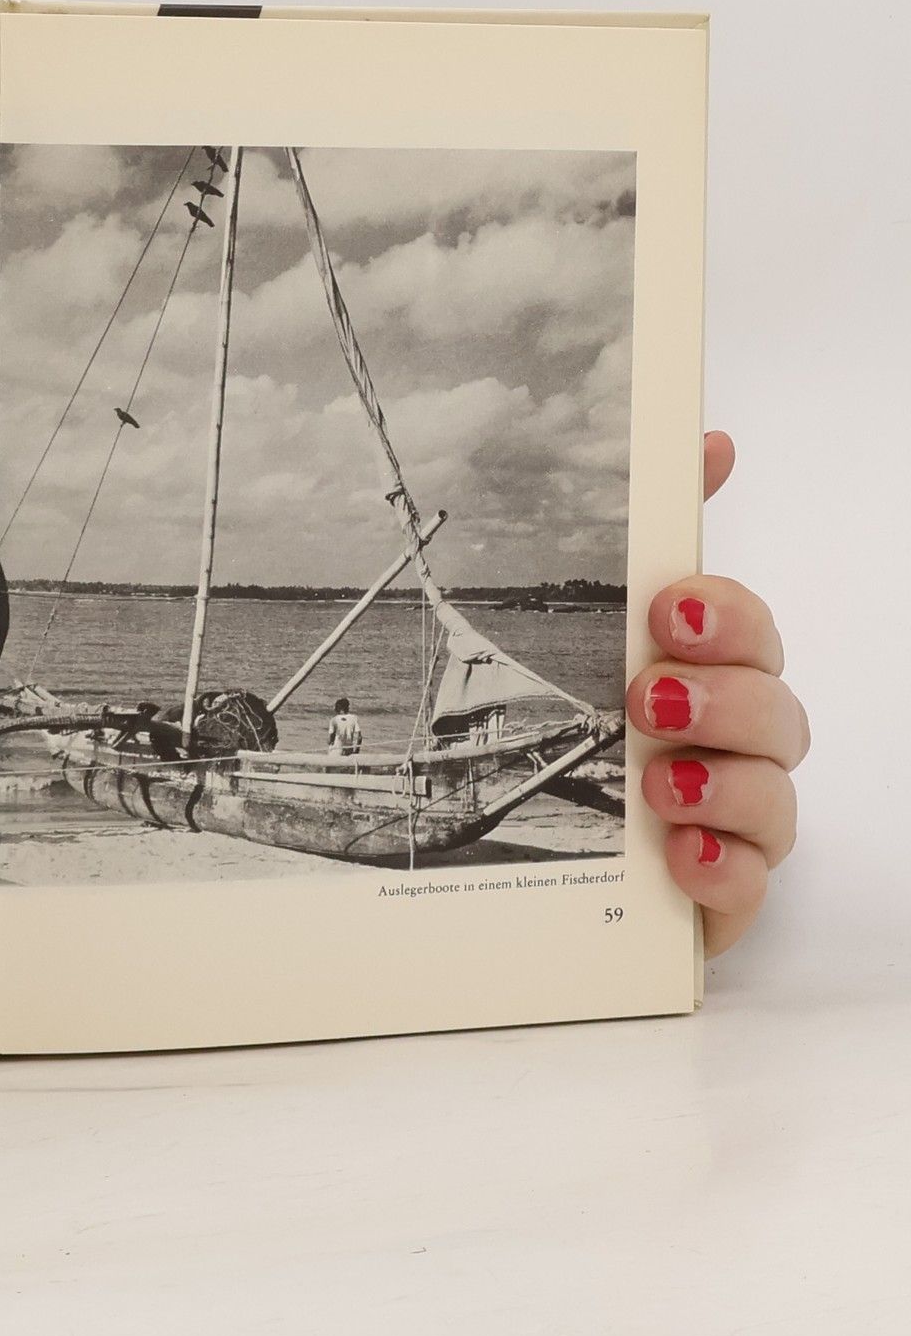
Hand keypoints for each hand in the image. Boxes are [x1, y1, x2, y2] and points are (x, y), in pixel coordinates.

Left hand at [629, 431, 806, 954]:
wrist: (558, 859)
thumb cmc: (601, 733)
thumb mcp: (601, 632)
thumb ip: (653, 537)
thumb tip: (707, 439)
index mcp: (715, 677)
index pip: (753, 633)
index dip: (728, 616)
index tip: (671, 608)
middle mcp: (739, 748)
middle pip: (776, 714)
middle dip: (723, 701)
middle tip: (648, 699)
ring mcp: (737, 825)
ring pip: (773, 800)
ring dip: (719, 785)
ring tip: (655, 785)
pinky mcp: (721, 895)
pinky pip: (749, 888)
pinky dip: (721, 871)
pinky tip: (679, 857)